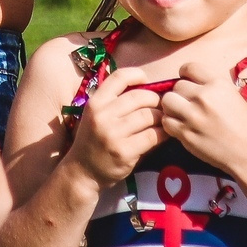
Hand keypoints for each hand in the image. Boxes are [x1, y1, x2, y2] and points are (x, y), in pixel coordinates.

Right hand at [68, 66, 163, 185]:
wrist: (82, 171)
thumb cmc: (93, 140)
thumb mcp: (96, 115)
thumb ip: (115, 101)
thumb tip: (149, 88)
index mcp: (95, 103)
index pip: (120, 77)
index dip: (138, 75)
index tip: (147, 82)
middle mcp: (102, 115)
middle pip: (140, 97)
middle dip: (156, 100)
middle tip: (161, 106)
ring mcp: (113, 134)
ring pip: (149, 116)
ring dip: (161, 117)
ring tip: (163, 120)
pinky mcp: (124, 152)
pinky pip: (152, 136)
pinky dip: (163, 133)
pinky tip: (164, 135)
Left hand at [159, 62, 246, 178]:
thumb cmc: (242, 124)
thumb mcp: (231, 95)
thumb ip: (210, 86)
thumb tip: (187, 81)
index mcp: (217, 84)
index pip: (189, 67)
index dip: (185, 75)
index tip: (187, 83)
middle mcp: (204, 96)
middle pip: (177, 86)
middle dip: (181, 95)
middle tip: (188, 105)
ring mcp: (193, 115)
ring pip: (167, 101)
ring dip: (171, 107)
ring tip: (181, 115)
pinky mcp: (185, 133)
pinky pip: (166, 121)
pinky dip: (171, 124)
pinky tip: (182, 127)